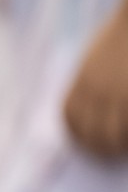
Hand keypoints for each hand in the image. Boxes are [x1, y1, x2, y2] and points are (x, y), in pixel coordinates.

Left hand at [65, 9, 127, 159]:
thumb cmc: (123, 35)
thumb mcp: (97, 58)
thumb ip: (90, 81)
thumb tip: (89, 107)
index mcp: (82, 78)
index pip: (70, 117)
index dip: (77, 136)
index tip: (89, 146)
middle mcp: (95, 87)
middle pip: (88, 132)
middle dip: (99, 149)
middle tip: (111, 156)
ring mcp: (117, 91)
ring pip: (111, 136)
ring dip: (117, 148)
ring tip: (123, 151)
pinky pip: (126, 126)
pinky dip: (127, 138)